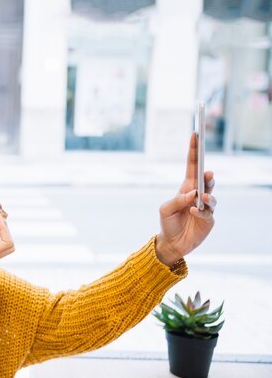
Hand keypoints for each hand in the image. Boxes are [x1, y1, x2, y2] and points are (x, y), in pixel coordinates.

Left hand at [156, 132, 216, 265]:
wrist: (172, 242)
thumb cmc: (167, 222)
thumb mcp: (165, 209)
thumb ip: (177, 200)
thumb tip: (193, 194)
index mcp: (186, 187)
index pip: (192, 165)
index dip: (194, 150)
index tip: (195, 135)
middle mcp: (197, 194)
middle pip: (206, 179)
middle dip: (208, 175)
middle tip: (208, 172)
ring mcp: (205, 206)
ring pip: (211, 195)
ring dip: (208, 194)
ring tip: (203, 195)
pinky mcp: (209, 219)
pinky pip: (208, 212)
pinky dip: (201, 210)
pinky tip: (194, 210)